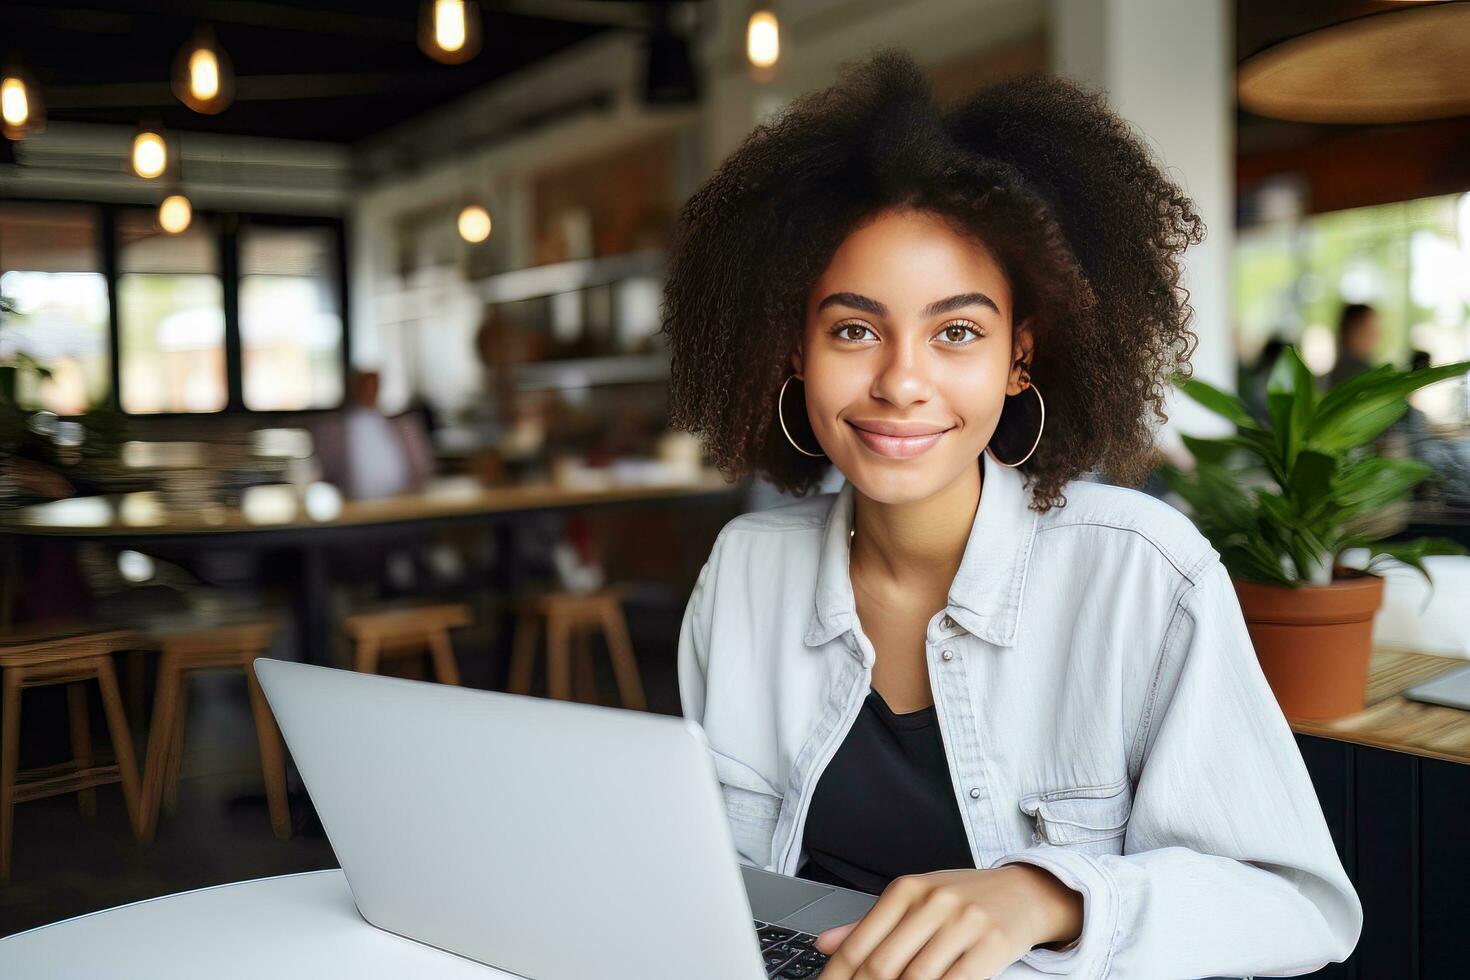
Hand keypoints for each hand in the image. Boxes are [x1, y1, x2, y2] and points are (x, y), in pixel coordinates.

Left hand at [812, 865, 1081, 978]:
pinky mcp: (992, 944)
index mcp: (906, 889)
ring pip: (917, 977)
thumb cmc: (964, 899)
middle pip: (883, 964)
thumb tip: (824, 943)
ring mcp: (963, 922)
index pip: (859, 944)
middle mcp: (932, 901)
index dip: (837, 977)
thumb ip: (870, 923)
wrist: (1024, 891)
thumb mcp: (916, 901)